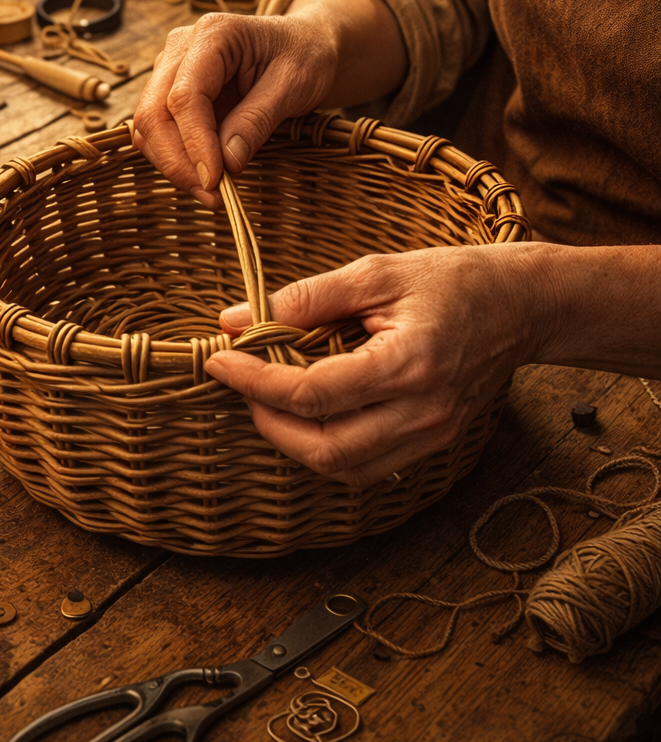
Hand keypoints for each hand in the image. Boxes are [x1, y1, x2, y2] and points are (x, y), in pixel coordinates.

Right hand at [131, 12, 336, 207]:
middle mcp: (181, 48)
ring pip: (148, 128)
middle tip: (212, 196)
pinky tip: (205, 177)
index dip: (194, 143)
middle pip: (154, 113)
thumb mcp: (294, 84)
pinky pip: (159, 134)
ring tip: (212, 193)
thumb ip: (257, 120)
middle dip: (177, 162)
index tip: (214, 180)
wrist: (305, 46)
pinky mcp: (171, 94)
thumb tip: (227, 163)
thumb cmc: (304, 56)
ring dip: (174, 166)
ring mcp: (170, 70)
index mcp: (213, 34)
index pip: (184, 96)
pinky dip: (177, 160)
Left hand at [205, 245, 550, 487]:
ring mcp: (431, 435)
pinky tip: (309, 413)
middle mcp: (422, 413)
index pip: (311, 393)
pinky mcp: (432, 442)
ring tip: (270, 397)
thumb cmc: (453, 280)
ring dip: (293, 440)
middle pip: (323, 449)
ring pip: (342, 468)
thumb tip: (237, 319)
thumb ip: (304, 298)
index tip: (220, 359)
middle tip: (242, 382)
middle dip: (268, 420)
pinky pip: (366, 467)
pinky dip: (326, 447)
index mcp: (409, 365)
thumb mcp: (376, 272)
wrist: (522, 305)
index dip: (254, 381)